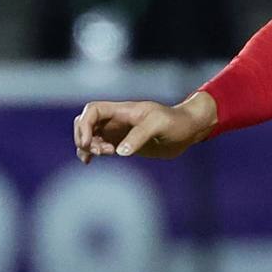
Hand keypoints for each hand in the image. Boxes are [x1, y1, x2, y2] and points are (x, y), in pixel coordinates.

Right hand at [74, 90, 217, 162]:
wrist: (188, 131)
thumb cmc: (176, 122)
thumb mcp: (159, 125)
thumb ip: (139, 136)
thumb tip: (119, 152)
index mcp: (122, 110)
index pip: (92, 111)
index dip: (85, 125)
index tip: (89, 143)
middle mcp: (116, 120)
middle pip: (85, 122)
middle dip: (83, 137)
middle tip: (99, 151)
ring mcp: (118, 132)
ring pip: (90, 136)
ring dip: (88, 147)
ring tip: (103, 155)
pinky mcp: (123, 144)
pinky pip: (100, 147)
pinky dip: (91, 153)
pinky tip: (91, 161)